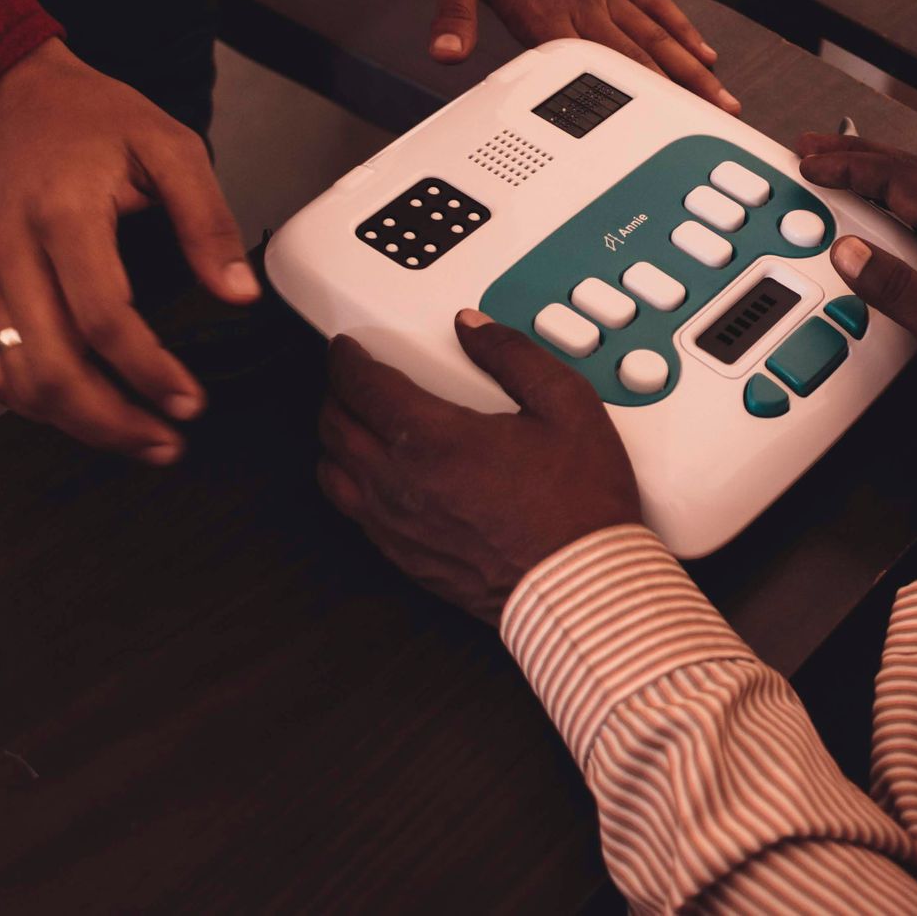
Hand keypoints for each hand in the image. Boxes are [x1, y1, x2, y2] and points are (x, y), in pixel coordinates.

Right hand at [0, 39, 260, 461]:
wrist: (10, 97)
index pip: (102, 319)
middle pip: (53, 369)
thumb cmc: (91, 118)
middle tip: (168, 442)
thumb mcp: (170, 147)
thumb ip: (208, 221)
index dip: (148, 372)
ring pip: (19, 382)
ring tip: (137, 440)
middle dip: (114, 422)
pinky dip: (36, 404)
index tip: (190, 401)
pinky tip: (83, 413)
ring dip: (78, 425)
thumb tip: (238, 293)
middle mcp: (14, 257)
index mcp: (65, 218)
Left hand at [317, 309, 640, 624]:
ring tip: (353, 422)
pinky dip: (350, 485)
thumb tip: (476, 330)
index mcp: (436, 439)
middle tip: (352, 378)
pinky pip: (354, 515)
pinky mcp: (408, 561)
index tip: (348, 349)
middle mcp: (404, 484)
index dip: (346, 359)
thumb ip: (514, 355)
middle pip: (335, 427)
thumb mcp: (567, 406)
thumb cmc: (579, 506)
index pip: (362, 386)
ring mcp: (400, 527)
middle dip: (337, 393)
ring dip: (336, 440)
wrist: (583, 587)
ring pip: (334, 473)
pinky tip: (370, 476)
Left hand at [429, 0, 739, 113]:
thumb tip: (445, 53)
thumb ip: (455, 12)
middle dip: (680, 94)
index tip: (650, 134)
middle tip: (717, 119)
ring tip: (723, 99)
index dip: (616, 102)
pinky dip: (678, 28)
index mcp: (542, 3)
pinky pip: (651, 4)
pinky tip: (700, 49)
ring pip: (654, 36)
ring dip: (690, 70)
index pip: (583, 66)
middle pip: (638, 56)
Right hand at [797, 133, 916, 454]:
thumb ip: (899, 292)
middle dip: (857, 155)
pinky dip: (888, 209)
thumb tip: (850, 253)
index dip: (852, 167)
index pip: (904, 180)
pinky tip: (873, 223)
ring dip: (872, 179)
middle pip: (910, 175)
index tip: (812, 162)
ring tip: (835, 174)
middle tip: (813, 148)